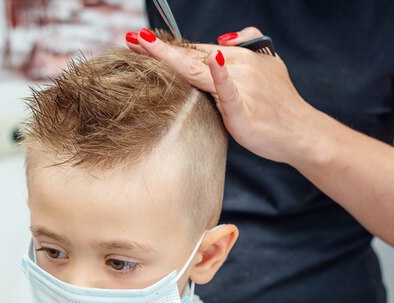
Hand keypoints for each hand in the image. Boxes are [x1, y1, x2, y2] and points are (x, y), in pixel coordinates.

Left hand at [126, 27, 317, 165]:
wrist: (302, 133)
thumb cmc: (279, 106)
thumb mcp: (268, 67)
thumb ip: (246, 49)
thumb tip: (221, 44)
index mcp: (238, 58)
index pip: (195, 50)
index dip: (168, 46)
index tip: (142, 40)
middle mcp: (238, 66)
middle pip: (191, 55)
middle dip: (159, 48)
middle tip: (132, 38)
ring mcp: (242, 86)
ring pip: (199, 69)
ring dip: (170, 57)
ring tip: (144, 46)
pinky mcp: (245, 108)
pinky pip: (229, 90)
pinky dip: (221, 76)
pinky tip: (214, 61)